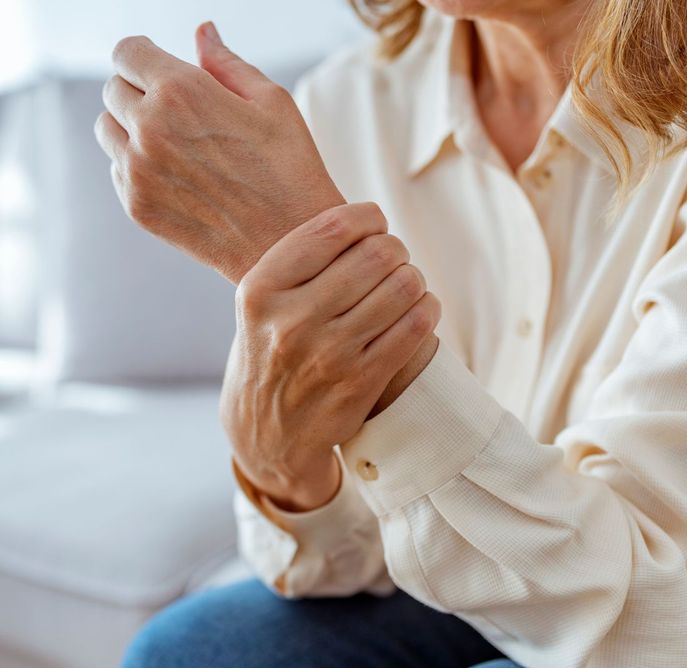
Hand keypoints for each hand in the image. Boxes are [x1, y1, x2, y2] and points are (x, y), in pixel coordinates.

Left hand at [95, 22, 343, 282]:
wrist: (287, 246)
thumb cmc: (289, 170)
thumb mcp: (271, 102)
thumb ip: (226, 62)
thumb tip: (202, 32)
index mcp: (181, 90)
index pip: (126, 52)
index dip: (142, 54)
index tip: (157, 64)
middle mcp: (149, 127)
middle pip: (113, 88)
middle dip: (138, 88)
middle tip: (175, 107)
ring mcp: (137, 170)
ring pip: (106, 129)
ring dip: (130, 126)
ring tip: (174, 141)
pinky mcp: (136, 205)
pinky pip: (117, 168)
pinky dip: (135, 164)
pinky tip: (177, 173)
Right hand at [221, 203, 440, 511]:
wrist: (266, 431)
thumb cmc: (271, 349)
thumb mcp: (260, 302)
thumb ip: (301, 260)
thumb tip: (368, 220)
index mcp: (261, 291)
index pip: (333, 228)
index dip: (368, 218)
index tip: (373, 225)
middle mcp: (290, 322)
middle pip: (376, 254)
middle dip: (394, 249)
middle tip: (391, 258)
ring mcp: (328, 355)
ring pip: (403, 287)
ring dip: (413, 278)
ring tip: (403, 284)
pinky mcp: (360, 383)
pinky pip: (416, 326)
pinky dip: (426, 309)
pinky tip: (417, 309)